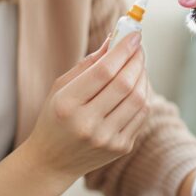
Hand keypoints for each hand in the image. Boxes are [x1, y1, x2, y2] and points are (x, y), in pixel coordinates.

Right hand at [23, 31, 150, 185]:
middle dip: (136, 60)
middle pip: (124, 84)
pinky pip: (142, 115)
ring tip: (137, 65)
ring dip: (143, 76)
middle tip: (138, 47)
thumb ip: (87, 64)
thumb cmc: (54, 118)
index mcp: (67, 105)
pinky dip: (144, 95)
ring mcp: (106, 139)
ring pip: (139, 99)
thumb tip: (115, 39)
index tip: (134, 34)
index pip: (103, 71)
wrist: (52, 162)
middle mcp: (87, 124)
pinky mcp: (121, 147)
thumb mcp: (60, 88)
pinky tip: (137, 86)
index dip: (123, 50)